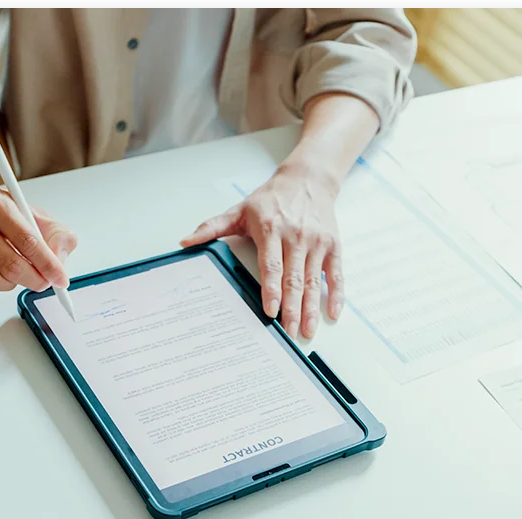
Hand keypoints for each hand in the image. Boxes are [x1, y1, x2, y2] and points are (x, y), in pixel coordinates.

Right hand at [0, 187, 76, 298]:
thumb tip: (58, 262)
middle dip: (34, 280)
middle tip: (43, 282)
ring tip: (12, 272)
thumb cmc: (3, 216)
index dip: (49, 265)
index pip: (28, 242)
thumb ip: (57, 235)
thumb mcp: (35, 216)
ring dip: (10, 285)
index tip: (60, 279)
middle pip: (11, 266)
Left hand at [181, 164, 342, 339]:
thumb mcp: (239, 210)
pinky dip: (336, 295)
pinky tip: (332, 314)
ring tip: (307, 332)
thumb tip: (185, 242)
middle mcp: (296, 237)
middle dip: (292, 309)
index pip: (272, 265)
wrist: (307, 180)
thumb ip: (212, 227)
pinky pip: (336, 274)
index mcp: (271, 229)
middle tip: (289, 335)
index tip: (271, 310)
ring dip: (311, 309)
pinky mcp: (333, 246)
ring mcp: (316, 243)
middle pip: (294, 279)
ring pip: (313, 281)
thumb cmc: (271, 199)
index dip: (271, 289)